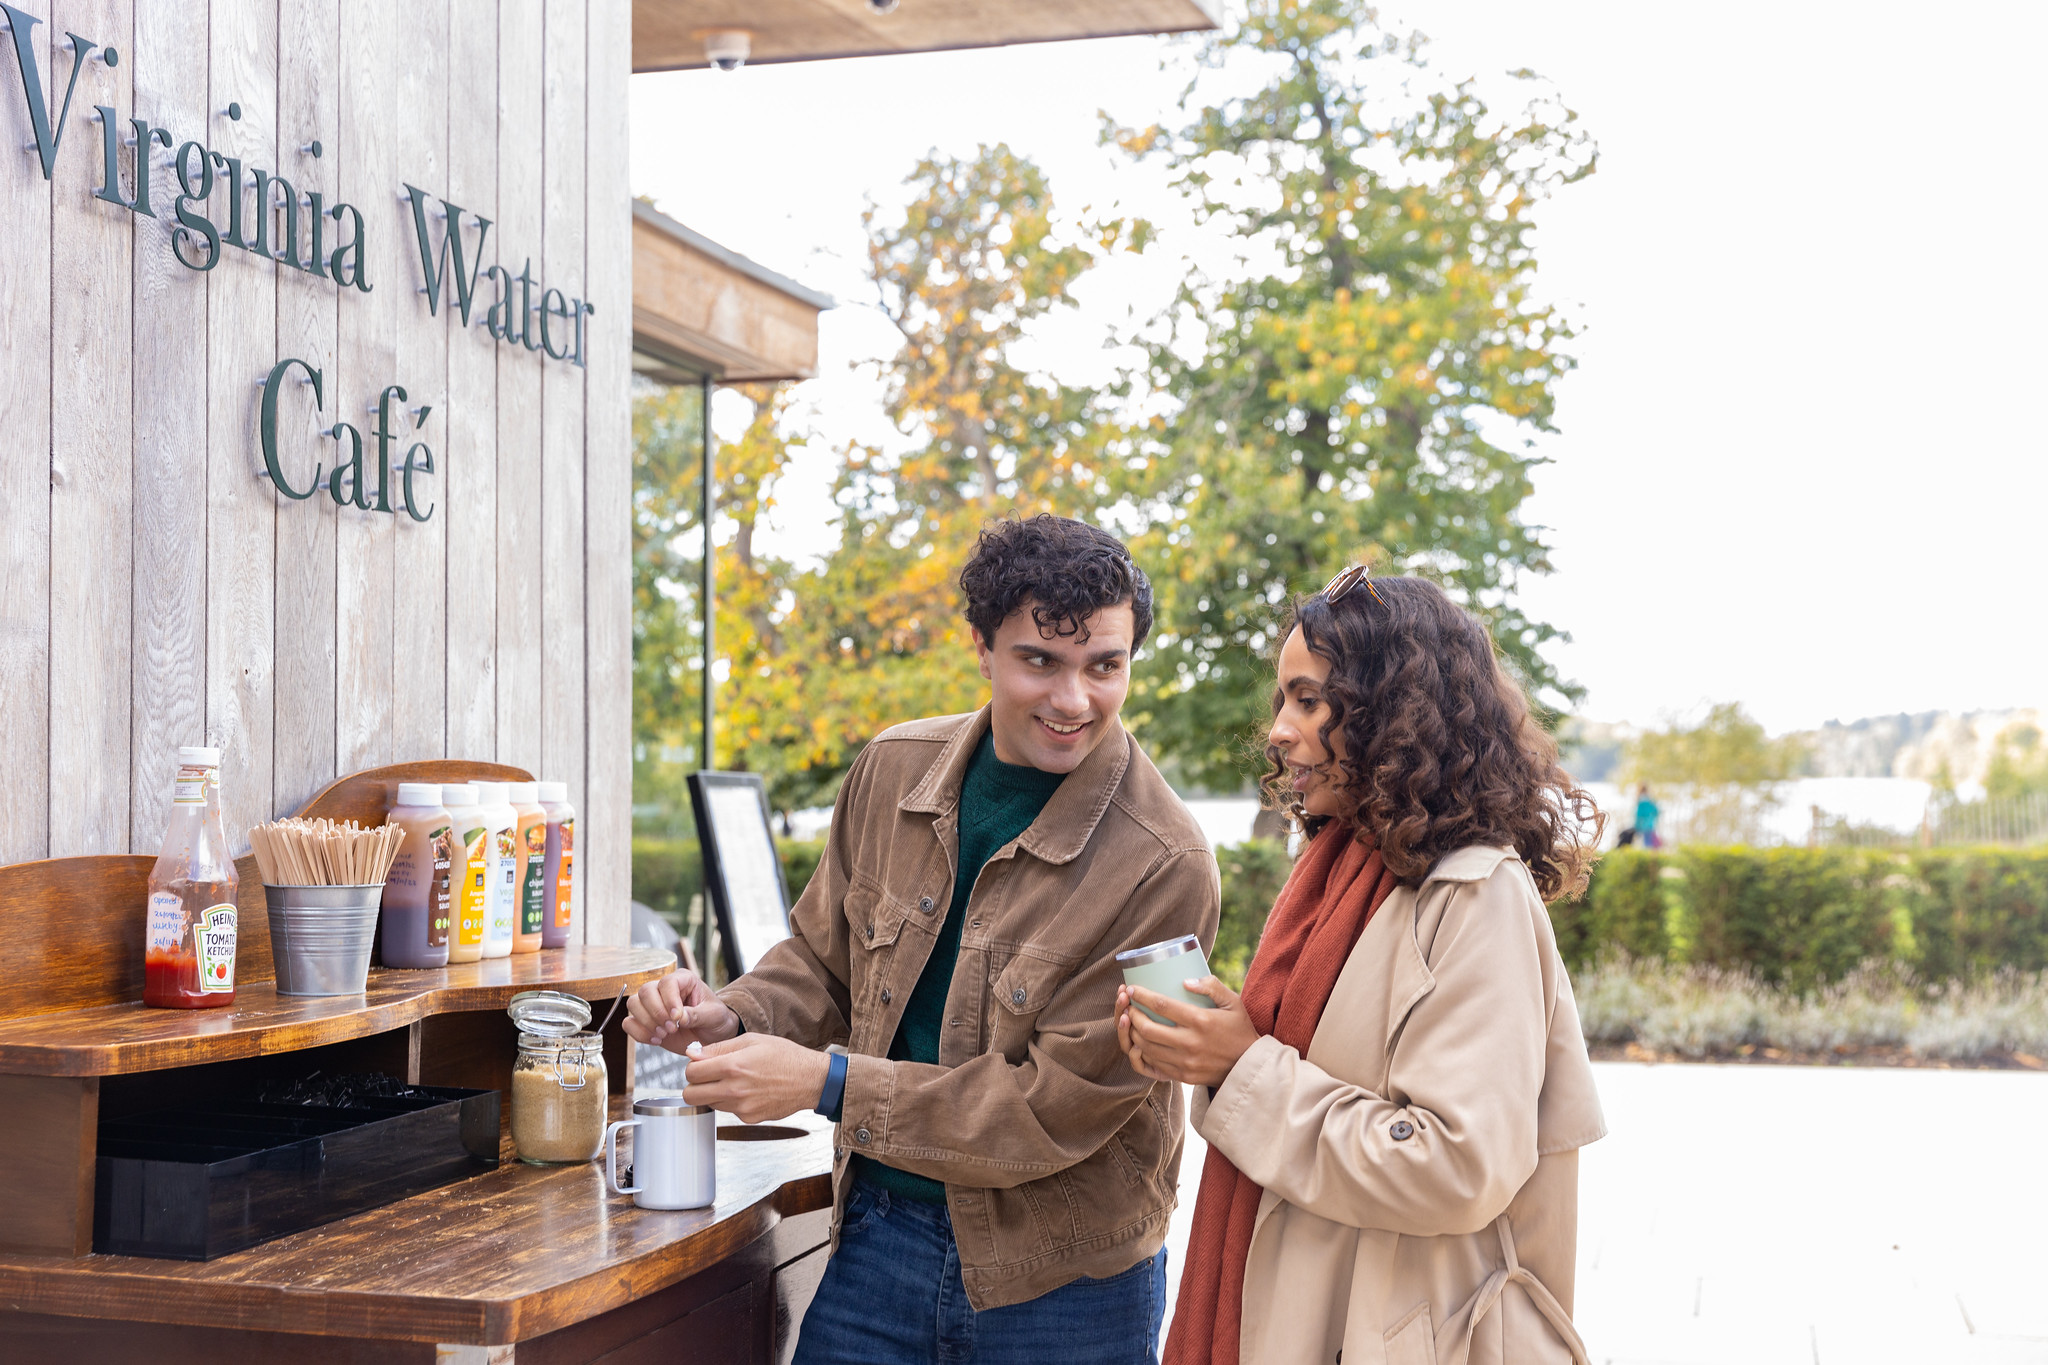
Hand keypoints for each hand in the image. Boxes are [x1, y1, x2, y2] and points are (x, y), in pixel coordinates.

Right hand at [623, 968, 741, 1054]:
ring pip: (633, 1004)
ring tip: (664, 1034)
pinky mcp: (645, 1021)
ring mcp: (652, 1004)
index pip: (667, 982)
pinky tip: (656, 1040)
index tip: (678, 1018)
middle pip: (645, 991)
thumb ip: (697, 1015)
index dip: (669, 1000)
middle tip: (672, 1029)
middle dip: (657, 1013)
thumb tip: (679, 1017)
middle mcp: (665, 989)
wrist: (711, 1036)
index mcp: (684, 980)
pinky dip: (639, 1033)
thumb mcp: (714, 1016)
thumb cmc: (715, 1020)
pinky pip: (629, 1023)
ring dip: (646, 1023)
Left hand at [679, 1033, 831, 1123]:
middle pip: (691, 1095)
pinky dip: (732, 1102)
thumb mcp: (752, 1040)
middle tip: (707, 1077)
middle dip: (694, 1085)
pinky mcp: (748, 1118)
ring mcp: (741, 1107)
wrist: (810, 1079)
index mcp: (733, 1066)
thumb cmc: (785, 1056)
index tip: (701, 1064)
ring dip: (713, 1093)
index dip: (693, 1067)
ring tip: (734, 1081)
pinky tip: (748, 1091)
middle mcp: (734, 1089)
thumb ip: (719, 1048)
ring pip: (708, 1103)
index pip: (691, 1073)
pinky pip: (728, 1110)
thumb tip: (694, 1054)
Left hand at [1116, 976, 1259, 1087]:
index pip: (1161, 1005)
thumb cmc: (1239, 1030)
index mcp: (1201, 1021)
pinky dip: (1143, 1051)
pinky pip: (1154, 1064)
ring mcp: (1185, 1062)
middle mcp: (1190, 1043)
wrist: (1248, 1067)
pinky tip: (1141, 1041)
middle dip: (1132, 1015)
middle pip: (1148, 1029)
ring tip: (1131, 1022)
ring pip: (1146, 1048)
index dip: (1141, 995)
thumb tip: (1185, 981)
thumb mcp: (1233, 1002)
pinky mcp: (1183, 1076)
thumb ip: (1212, 986)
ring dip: (1134, 1033)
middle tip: (1129, 1006)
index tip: (1132, 988)